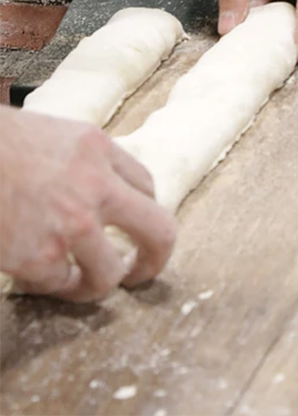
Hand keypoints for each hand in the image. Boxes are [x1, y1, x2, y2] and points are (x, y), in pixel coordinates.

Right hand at [0, 106, 176, 302]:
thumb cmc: (0, 145)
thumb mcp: (58, 136)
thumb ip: (91, 161)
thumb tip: (113, 193)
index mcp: (99, 150)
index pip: (147, 187)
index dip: (141, 210)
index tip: (132, 228)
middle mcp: (95, 187)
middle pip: (158, 231)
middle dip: (156, 259)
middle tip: (143, 272)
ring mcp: (70, 225)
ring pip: (108, 273)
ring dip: (96, 284)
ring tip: (81, 284)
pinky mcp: (38, 258)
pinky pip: (60, 284)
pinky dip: (49, 284)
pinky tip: (31, 272)